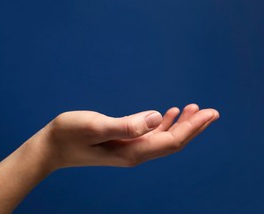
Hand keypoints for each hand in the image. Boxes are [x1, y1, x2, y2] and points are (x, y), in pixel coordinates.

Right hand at [41, 104, 218, 168]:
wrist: (51, 148)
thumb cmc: (69, 135)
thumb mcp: (96, 126)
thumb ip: (127, 125)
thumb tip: (158, 118)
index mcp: (133, 152)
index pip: (172, 141)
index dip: (193, 128)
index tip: (210, 114)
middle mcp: (136, 153)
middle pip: (173, 142)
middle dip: (194, 127)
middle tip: (213, 112)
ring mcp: (130, 149)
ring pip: (165, 138)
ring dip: (182, 125)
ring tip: (196, 109)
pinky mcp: (124, 143)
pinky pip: (152, 135)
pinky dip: (165, 124)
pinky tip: (170, 114)